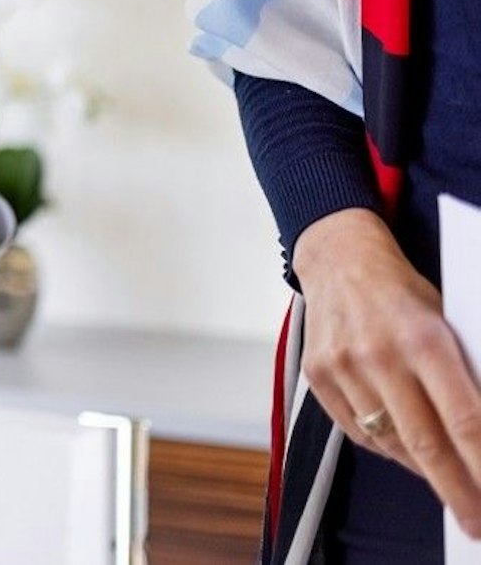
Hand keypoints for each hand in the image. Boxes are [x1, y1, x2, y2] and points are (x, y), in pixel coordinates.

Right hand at [295, 207, 480, 534]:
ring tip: (448, 482)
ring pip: (391, 442)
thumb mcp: (447, 322)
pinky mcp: (316, 375)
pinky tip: (406, 449)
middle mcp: (378, 354)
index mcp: (422, 337)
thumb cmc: (403, 292)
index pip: (464, 420)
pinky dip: (388, 446)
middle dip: (458, 491)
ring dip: (424, 470)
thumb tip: (478, 432)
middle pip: (426, 444)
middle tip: (476, 524)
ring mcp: (342, 367)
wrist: (337, 258)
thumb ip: (463, 375)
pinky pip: (359, 431)